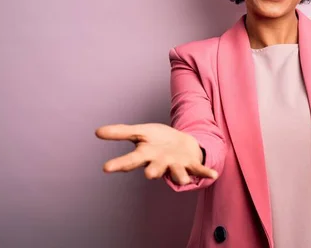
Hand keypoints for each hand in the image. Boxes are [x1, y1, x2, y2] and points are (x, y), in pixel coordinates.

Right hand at [95, 123, 217, 184]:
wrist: (179, 143)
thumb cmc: (157, 140)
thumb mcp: (140, 132)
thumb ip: (121, 133)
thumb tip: (96, 132)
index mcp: (146, 155)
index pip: (130, 160)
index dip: (119, 164)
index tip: (106, 168)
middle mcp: (160, 163)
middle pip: (154, 169)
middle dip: (153, 171)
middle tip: (149, 174)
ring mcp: (176, 165)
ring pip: (176, 173)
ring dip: (179, 176)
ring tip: (182, 178)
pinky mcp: (190, 163)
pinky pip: (198, 169)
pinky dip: (205, 173)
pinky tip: (214, 174)